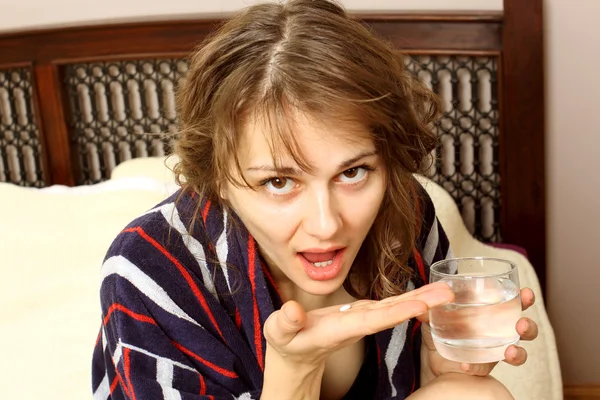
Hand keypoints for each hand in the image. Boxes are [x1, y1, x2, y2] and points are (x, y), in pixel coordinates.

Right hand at [263, 282, 453, 369]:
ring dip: (421, 299)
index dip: (397, 312)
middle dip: (421, 304)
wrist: (296, 354)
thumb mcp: (279, 331)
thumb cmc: (287, 342)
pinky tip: (425, 294)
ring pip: (395, 308)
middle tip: (449, 293)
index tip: (421, 305)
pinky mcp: (362, 315)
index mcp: (341, 329)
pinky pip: (390, 306)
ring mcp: (362, 320)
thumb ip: (286, 322)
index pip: (373, 320)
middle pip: (394, 313)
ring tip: (445, 289)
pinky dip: (409, 299)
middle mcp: (357, 325)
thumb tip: (293, 310)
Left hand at [419, 287, 538, 377]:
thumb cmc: (441, 326)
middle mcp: (499, 330)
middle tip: (521, 325)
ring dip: (518, 352)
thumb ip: (433, 304)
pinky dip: (477, 366)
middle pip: (525, 327)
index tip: (526, 293)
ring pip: (518, 352)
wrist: (432, 355)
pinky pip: (486, 367)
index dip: (525, 297)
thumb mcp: (435, 311)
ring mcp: (494, 349)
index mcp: (492, 310)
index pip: (515, 301)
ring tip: (509, 352)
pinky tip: (466, 365)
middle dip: (528, 326)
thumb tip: (426, 300)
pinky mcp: (484, 365)